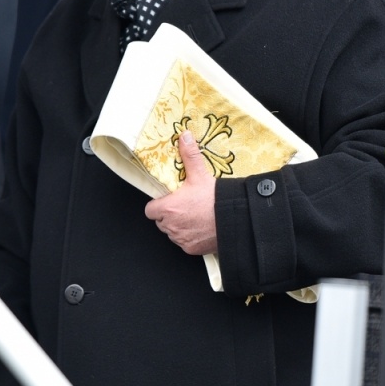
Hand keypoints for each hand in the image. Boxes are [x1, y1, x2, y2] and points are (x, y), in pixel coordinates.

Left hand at [144, 131, 218, 255]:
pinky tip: (200, 228)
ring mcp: (180, 239)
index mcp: (167, 208)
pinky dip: (190, 237)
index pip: (150, 210)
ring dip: (178, 226)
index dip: (157, 205)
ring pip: (172, 233)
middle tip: (183, 206)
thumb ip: (189, 155)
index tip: (167, 200)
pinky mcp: (191, 249)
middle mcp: (171, 226)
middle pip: (161, 222)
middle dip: (169, 215)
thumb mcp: (200, 174)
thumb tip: (184, 136)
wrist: (234, 219)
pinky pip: (184, 243)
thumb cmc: (214, 199)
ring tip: (193, 216)